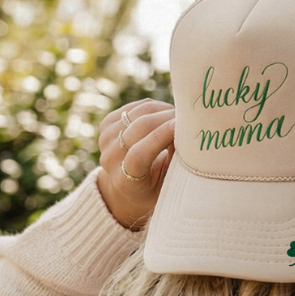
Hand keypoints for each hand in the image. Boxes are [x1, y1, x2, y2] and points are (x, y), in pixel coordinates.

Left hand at [94, 99, 175, 230]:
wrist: (126, 188)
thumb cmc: (155, 188)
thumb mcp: (167, 183)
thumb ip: (174, 162)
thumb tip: (185, 132)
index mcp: (124, 182)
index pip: (138, 155)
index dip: (159, 138)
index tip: (180, 127)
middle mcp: (110, 160)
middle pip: (139, 128)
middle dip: (167, 118)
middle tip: (189, 118)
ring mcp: (105, 140)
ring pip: (138, 113)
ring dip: (163, 111)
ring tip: (180, 118)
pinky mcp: (106, 125)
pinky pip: (135, 107)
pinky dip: (154, 108)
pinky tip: (166, 116)